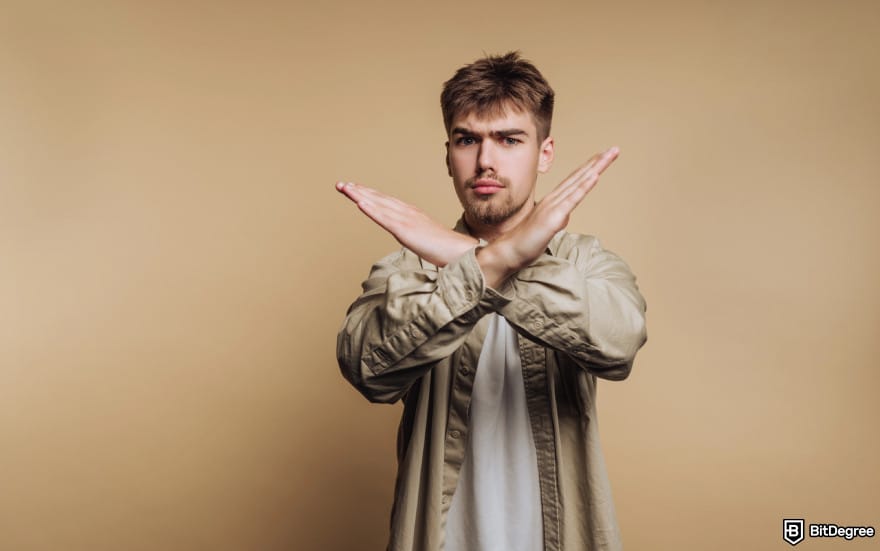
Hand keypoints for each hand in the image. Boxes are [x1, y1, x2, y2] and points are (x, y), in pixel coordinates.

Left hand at [336, 181, 477, 266]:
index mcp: (411, 215)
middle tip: (341, 184)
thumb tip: (413, 240)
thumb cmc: (447, 250)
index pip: (386, 202)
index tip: (354, 190)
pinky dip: (371, 209)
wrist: (462, 252)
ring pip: (378, 204)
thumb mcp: (426, 241)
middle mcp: (407, 213)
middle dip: (359, 191)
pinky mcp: (406, 230)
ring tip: (344, 187)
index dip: (369, 195)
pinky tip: (359, 202)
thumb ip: (417, 237)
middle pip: (379, 199)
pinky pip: (384, 218)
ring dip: (359, 195)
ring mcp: (406, 220)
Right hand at [478, 147, 618, 286]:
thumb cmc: (525, 242)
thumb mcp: (546, 228)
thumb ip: (557, 219)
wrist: (508, 251)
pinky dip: (585, 186)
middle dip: (598, 162)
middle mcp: (553, 199)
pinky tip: (595, 175)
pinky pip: (572, 199)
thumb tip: (566, 216)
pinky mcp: (553, 218)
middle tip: (614, 149)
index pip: (574, 181)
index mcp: (552, 201)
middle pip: (580, 176)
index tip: (602, 157)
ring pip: (579, 182)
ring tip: (610, 154)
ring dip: (596, 167)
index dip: (589, 168)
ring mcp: (553, 207)